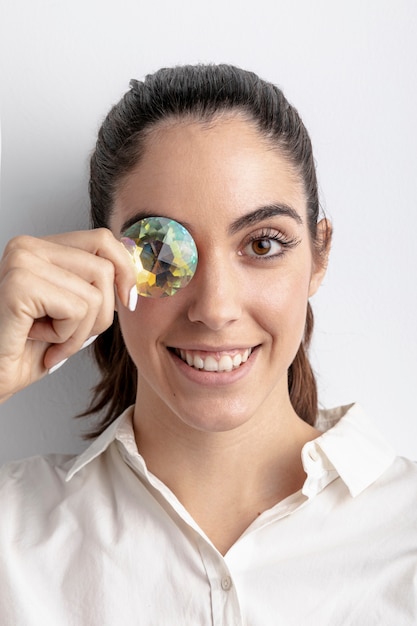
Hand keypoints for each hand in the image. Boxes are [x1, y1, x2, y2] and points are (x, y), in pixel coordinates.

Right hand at [0, 229, 136, 402]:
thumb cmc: (27, 349)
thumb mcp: (71, 310)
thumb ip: (95, 284)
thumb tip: (135, 272)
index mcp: (39, 246)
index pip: (102, 239)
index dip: (124, 270)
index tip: (127, 301)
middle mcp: (26, 246)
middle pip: (104, 268)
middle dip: (99, 314)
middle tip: (68, 335)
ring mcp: (21, 262)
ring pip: (95, 294)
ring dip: (79, 332)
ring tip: (49, 339)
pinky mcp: (19, 285)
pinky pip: (77, 311)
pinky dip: (65, 338)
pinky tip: (36, 340)